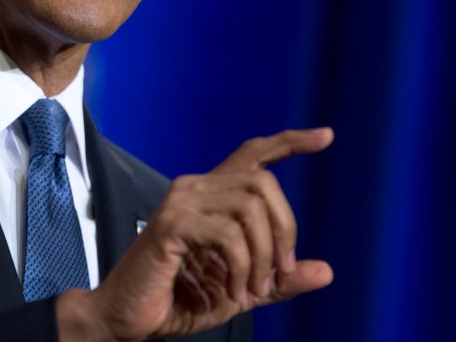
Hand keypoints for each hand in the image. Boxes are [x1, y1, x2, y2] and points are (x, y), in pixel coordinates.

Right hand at [58, 128, 333, 340]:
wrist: (129, 318)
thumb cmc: (179, 299)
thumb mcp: (242, 289)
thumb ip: (279, 279)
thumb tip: (326, 271)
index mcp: (211, 196)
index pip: (253, 154)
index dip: (290, 142)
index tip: (326, 136)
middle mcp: (195, 188)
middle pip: (263, 181)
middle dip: (284, 229)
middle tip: (280, 273)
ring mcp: (180, 202)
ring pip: (250, 207)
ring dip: (264, 256)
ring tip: (252, 289)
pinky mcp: (171, 224)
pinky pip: (228, 235)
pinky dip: (241, 268)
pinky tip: (233, 291)